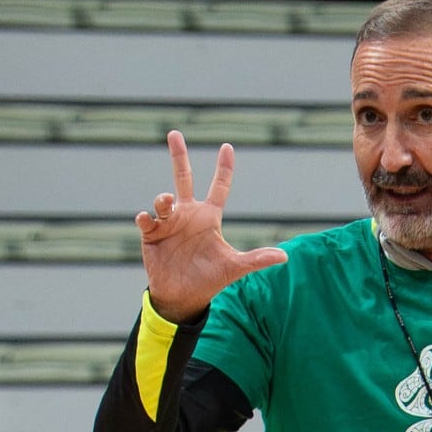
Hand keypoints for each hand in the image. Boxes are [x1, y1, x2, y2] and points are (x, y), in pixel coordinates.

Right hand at [136, 132, 286, 319]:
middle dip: (179, 155)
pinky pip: (147, 220)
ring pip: (164, 200)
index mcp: (208, 217)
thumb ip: (256, 260)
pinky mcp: (152, 235)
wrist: (184, 297)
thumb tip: (285, 257)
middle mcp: (188, 214)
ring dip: (164, 199)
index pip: (219, 186)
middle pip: (184, 178)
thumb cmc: (210, 279)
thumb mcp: (234, 267)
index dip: (224, 168)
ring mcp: (169, 223)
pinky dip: (146, 217)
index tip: (227, 147)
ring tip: (167, 201)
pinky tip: (148, 219)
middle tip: (174, 133)